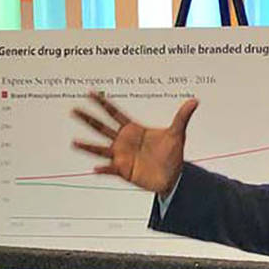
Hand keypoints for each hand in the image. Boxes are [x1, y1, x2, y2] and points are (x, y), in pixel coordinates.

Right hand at [71, 91, 198, 194]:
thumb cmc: (172, 154)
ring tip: (74, 142)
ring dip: (87, 146)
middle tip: (73, 110)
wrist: (173, 176)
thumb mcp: (177, 133)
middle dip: (88, 119)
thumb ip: (182, 117)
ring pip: (100, 149)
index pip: (115, 113)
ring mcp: (121, 156)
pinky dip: (103, 169)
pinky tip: (95, 168)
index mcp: (133, 130)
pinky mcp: (123, 170)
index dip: (103, 103)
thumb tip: (194, 101)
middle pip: (102, 127)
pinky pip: (110, 169)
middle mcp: (123, 141)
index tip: (91, 92)